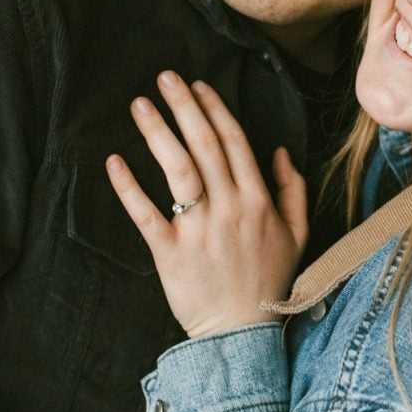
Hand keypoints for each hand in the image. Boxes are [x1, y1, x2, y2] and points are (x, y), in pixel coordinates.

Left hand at [106, 73, 307, 337]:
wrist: (242, 334)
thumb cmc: (269, 282)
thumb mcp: (297, 234)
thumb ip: (293, 190)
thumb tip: (279, 152)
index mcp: (258, 201)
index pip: (235, 143)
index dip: (215, 109)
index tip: (198, 85)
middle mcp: (230, 209)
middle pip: (205, 146)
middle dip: (184, 106)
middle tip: (164, 78)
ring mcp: (199, 230)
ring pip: (178, 171)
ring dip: (157, 133)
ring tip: (139, 105)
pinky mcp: (170, 253)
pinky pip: (146, 214)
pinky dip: (129, 187)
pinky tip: (114, 161)